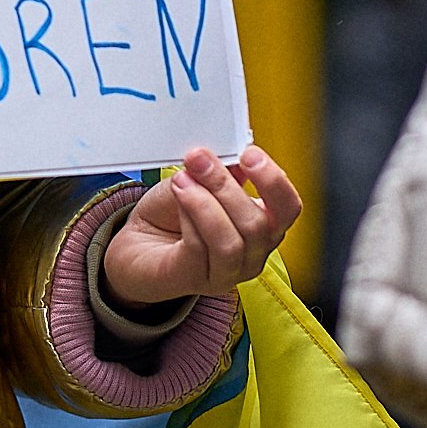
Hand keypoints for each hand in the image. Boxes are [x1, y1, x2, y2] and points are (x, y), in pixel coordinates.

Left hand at [101, 145, 301, 305]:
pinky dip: (189, 216)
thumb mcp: (200, 180)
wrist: (138, 243)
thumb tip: (232, 148)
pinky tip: (178, 196)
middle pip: (259, 225)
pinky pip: (199, 250)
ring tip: (182, 179)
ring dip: (204, 202)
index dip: (274, 181)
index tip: (249, 153)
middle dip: (226, 184)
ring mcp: (226, 272)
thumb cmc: (173, 211)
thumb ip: (221, 169)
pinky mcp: (195, 279)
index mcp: (262, 226)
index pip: (288, 208)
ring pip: (231, 242)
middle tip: (199, 158)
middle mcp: (251, 254)